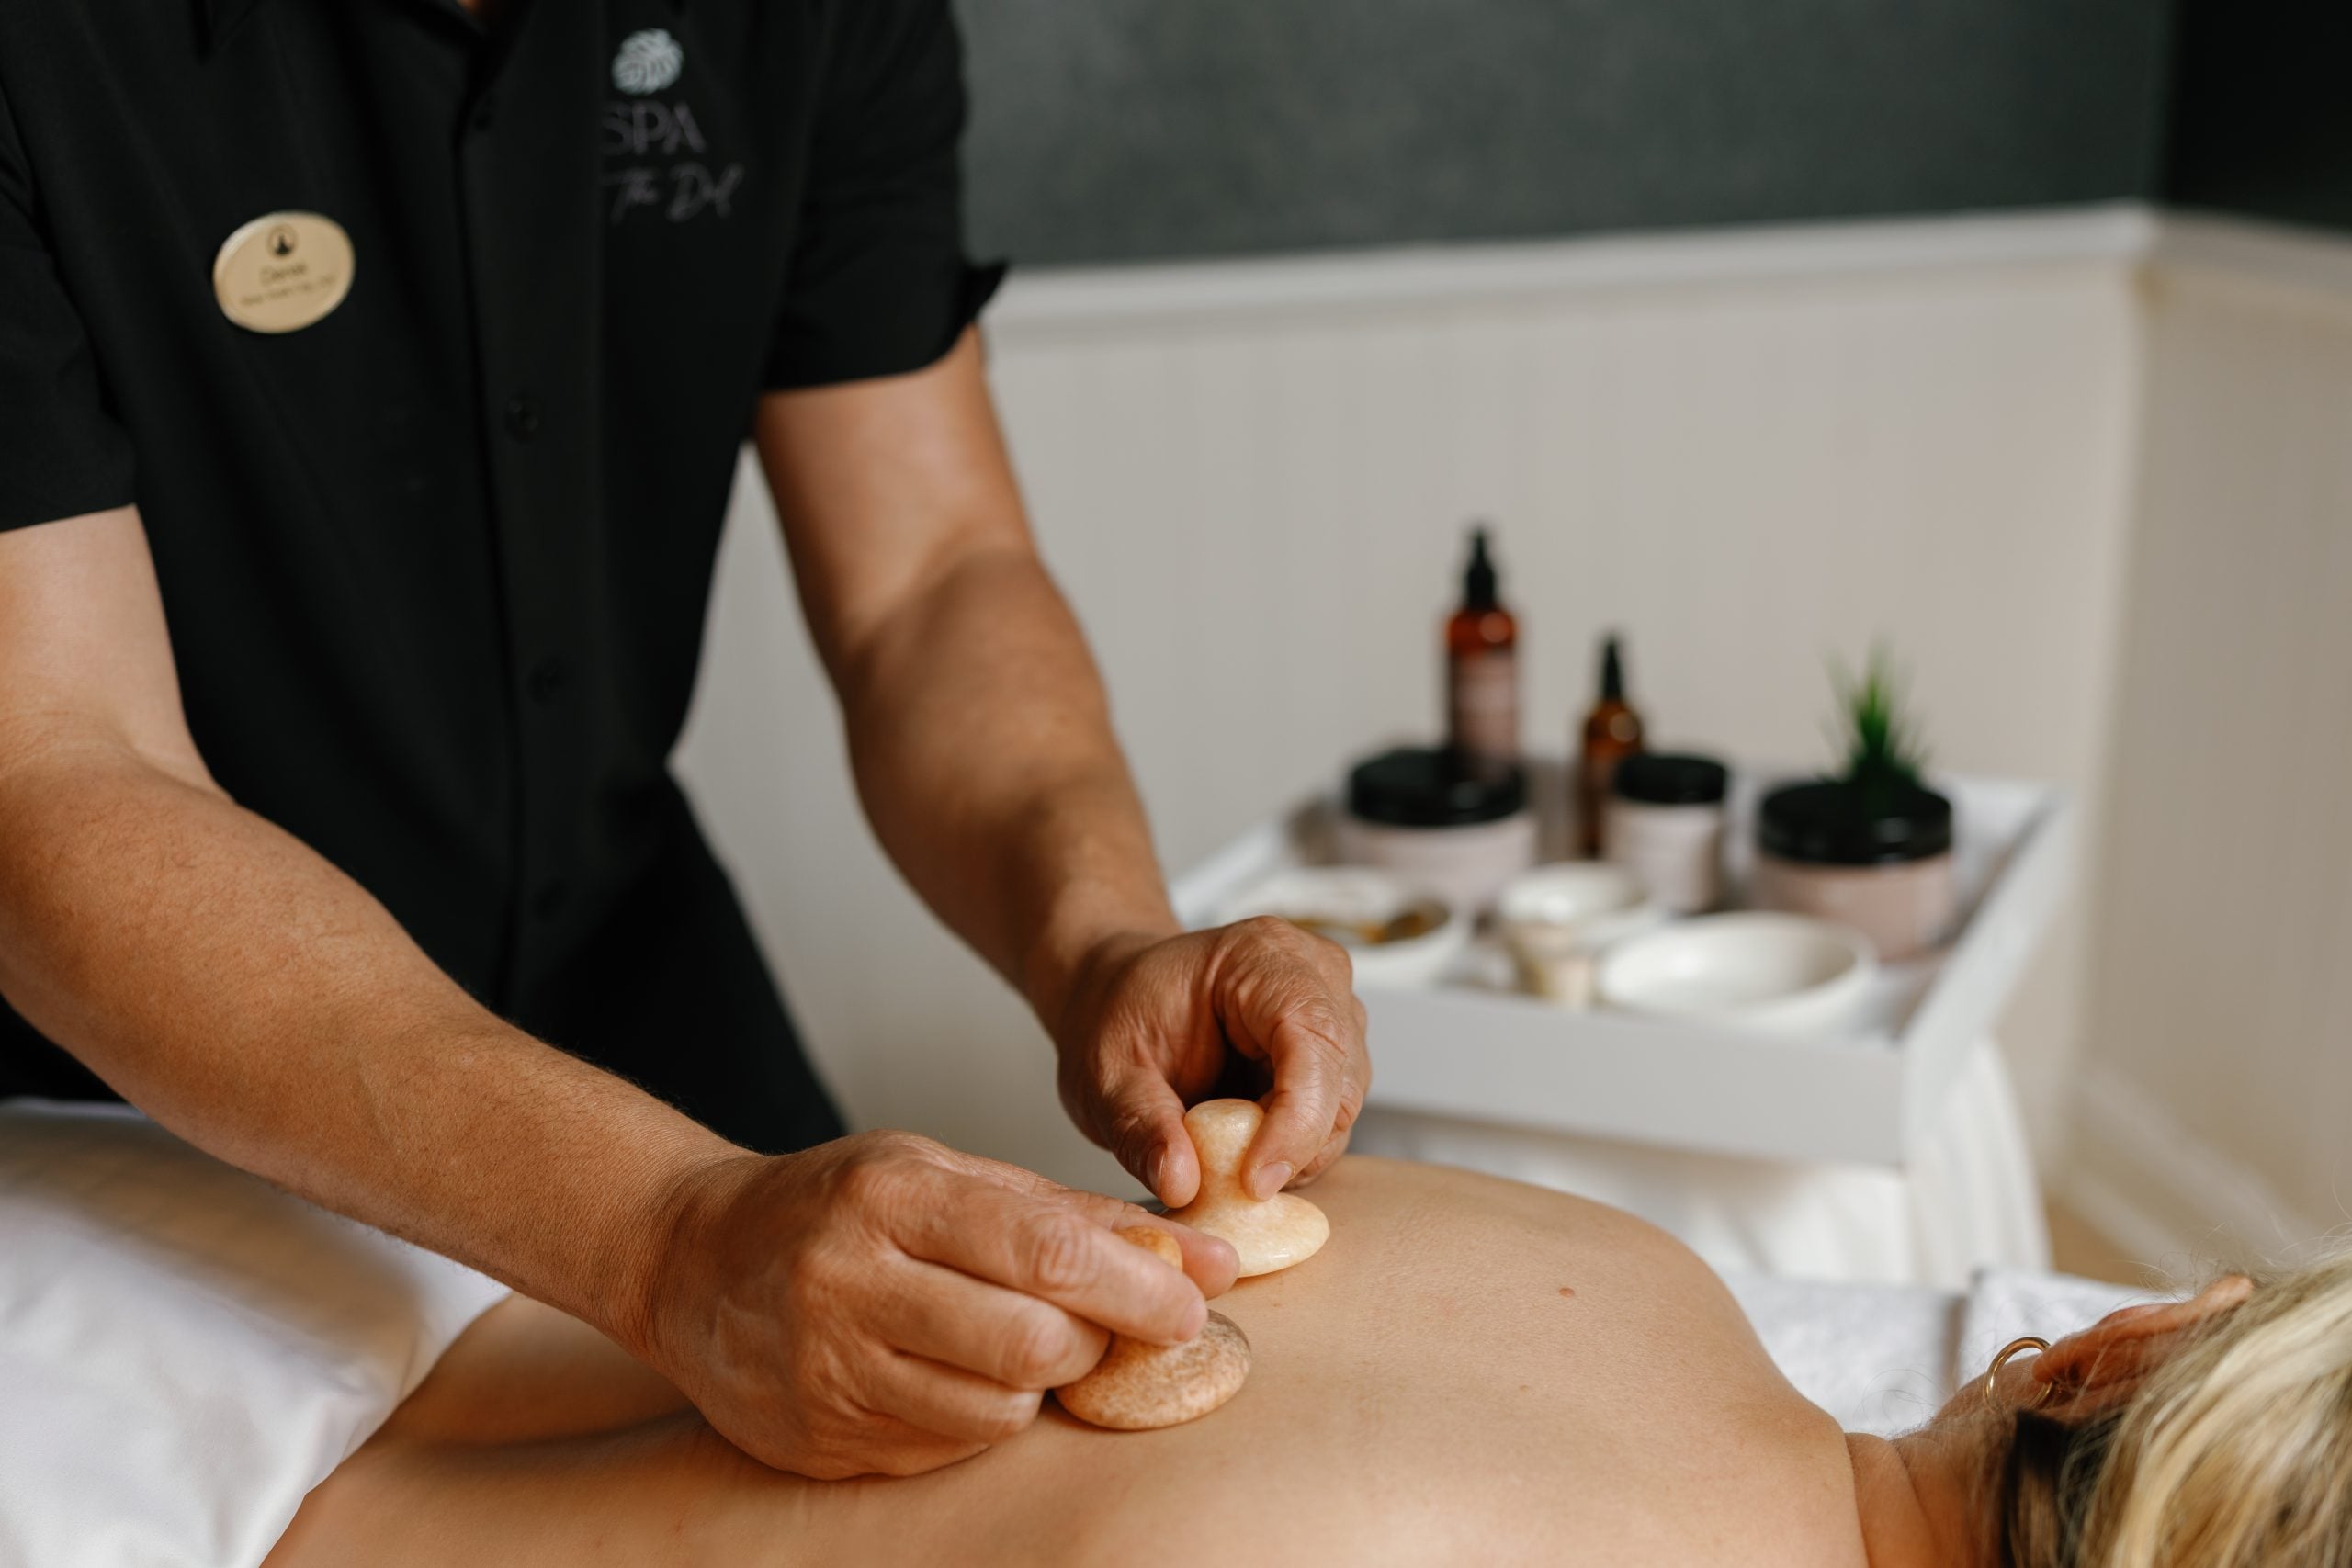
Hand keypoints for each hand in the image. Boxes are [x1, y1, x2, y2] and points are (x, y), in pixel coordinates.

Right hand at [640, 1131, 1238, 1477]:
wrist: (691, 1261)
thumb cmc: (835, 1206)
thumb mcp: (936, 1172)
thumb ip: (1063, 1212)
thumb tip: (1198, 1256)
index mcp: (889, 1196)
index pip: (1041, 1248)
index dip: (1135, 1282)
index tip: (1194, 1299)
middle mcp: (850, 1282)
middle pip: (1027, 1341)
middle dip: (1095, 1340)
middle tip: (1105, 1325)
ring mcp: (829, 1371)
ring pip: (995, 1408)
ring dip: (1038, 1381)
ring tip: (1017, 1340)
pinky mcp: (821, 1441)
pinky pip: (947, 1447)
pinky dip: (979, 1413)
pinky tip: (954, 1371)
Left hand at [1052, 918, 1371, 1206]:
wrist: (1120, 995)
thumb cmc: (1118, 1014)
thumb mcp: (1107, 1074)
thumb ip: (1139, 1126)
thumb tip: (1181, 1183)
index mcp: (1261, 955)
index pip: (1312, 1038)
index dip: (1297, 1118)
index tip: (1255, 1181)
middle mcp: (1315, 975)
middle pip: (1338, 1082)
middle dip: (1290, 1146)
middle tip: (1225, 1179)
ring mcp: (1333, 1013)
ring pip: (1339, 1108)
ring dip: (1289, 1150)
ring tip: (1220, 1151)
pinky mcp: (1331, 1054)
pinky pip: (1329, 1119)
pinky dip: (1289, 1147)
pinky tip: (1240, 1143)